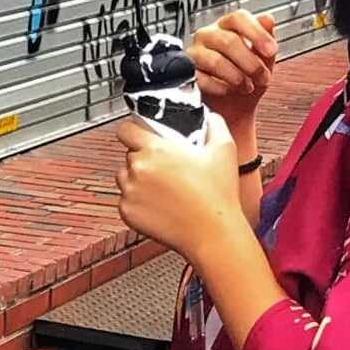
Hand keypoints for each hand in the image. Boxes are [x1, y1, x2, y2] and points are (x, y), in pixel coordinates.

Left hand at [116, 109, 244, 268]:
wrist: (212, 233)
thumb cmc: (219, 193)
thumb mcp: (224, 148)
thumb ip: (214, 124)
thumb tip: (207, 116)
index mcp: (155, 148)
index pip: (126, 129)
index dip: (134, 130)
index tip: (143, 136)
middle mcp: (137, 168)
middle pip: (129, 154)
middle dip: (143, 158)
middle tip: (166, 169)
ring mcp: (129, 192)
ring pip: (124, 177)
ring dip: (137, 178)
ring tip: (164, 188)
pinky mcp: (127, 212)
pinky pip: (126, 199)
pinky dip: (138, 201)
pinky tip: (161, 205)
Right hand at [189, 8, 276, 134]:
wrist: (232, 109)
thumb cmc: (246, 81)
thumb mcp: (263, 61)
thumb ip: (266, 40)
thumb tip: (268, 19)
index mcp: (227, 27)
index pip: (238, 18)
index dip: (256, 33)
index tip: (271, 50)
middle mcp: (208, 36)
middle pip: (229, 40)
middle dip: (251, 63)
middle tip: (263, 77)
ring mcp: (195, 54)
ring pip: (216, 60)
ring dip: (237, 77)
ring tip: (246, 87)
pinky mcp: (187, 74)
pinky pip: (203, 79)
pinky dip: (221, 88)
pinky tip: (229, 91)